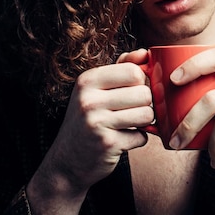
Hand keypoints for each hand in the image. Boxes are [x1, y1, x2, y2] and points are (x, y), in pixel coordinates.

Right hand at [45, 51, 152, 193]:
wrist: (67, 162)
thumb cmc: (88, 120)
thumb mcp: (96, 90)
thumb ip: (121, 68)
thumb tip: (145, 52)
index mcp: (88, 80)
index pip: (133, 71)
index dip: (140, 82)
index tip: (132, 92)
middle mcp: (89, 99)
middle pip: (144, 93)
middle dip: (144, 104)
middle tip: (131, 112)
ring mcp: (97, 122)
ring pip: (147, 114)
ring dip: (143, 122)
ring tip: (128, 124)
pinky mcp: (108, 143)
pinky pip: (141, 136)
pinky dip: (136, 140)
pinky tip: (122, 140)